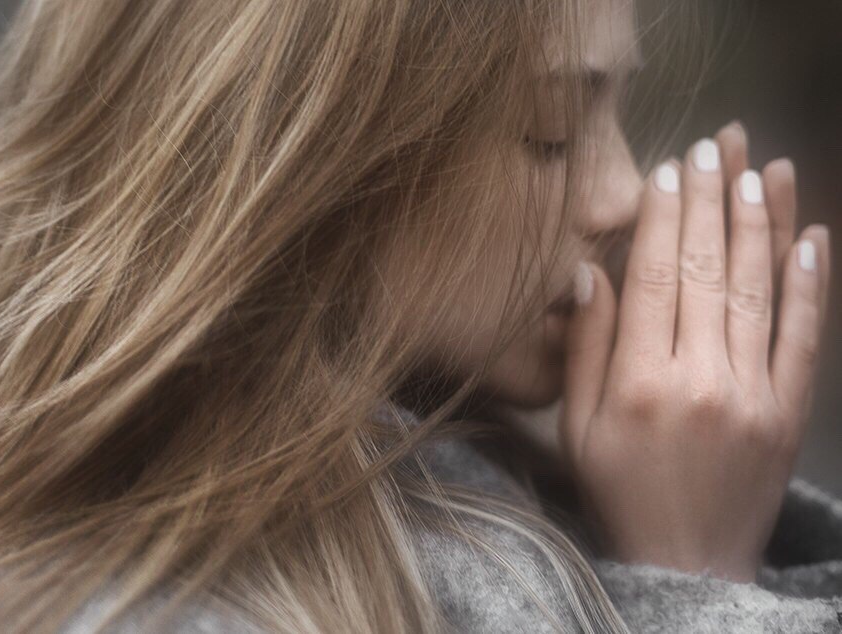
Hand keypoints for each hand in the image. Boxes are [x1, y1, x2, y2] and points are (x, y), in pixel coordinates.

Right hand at [560, 122, 831, 582]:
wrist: (687, 563)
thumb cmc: (619, 492)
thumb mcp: (578, 428)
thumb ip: (587, 350)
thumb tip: (588, 275)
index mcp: (639, 384)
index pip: (652, 279)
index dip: (660, 218)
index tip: (668, 170)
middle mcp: (699, 380)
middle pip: (706, 271)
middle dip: (711, 200)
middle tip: (715, 145)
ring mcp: (753, 394)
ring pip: (759, 291)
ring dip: (762, 224)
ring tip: (761, 167)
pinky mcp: (789, 412)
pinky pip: (804, 339)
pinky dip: (811, 285)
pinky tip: (813, 237)